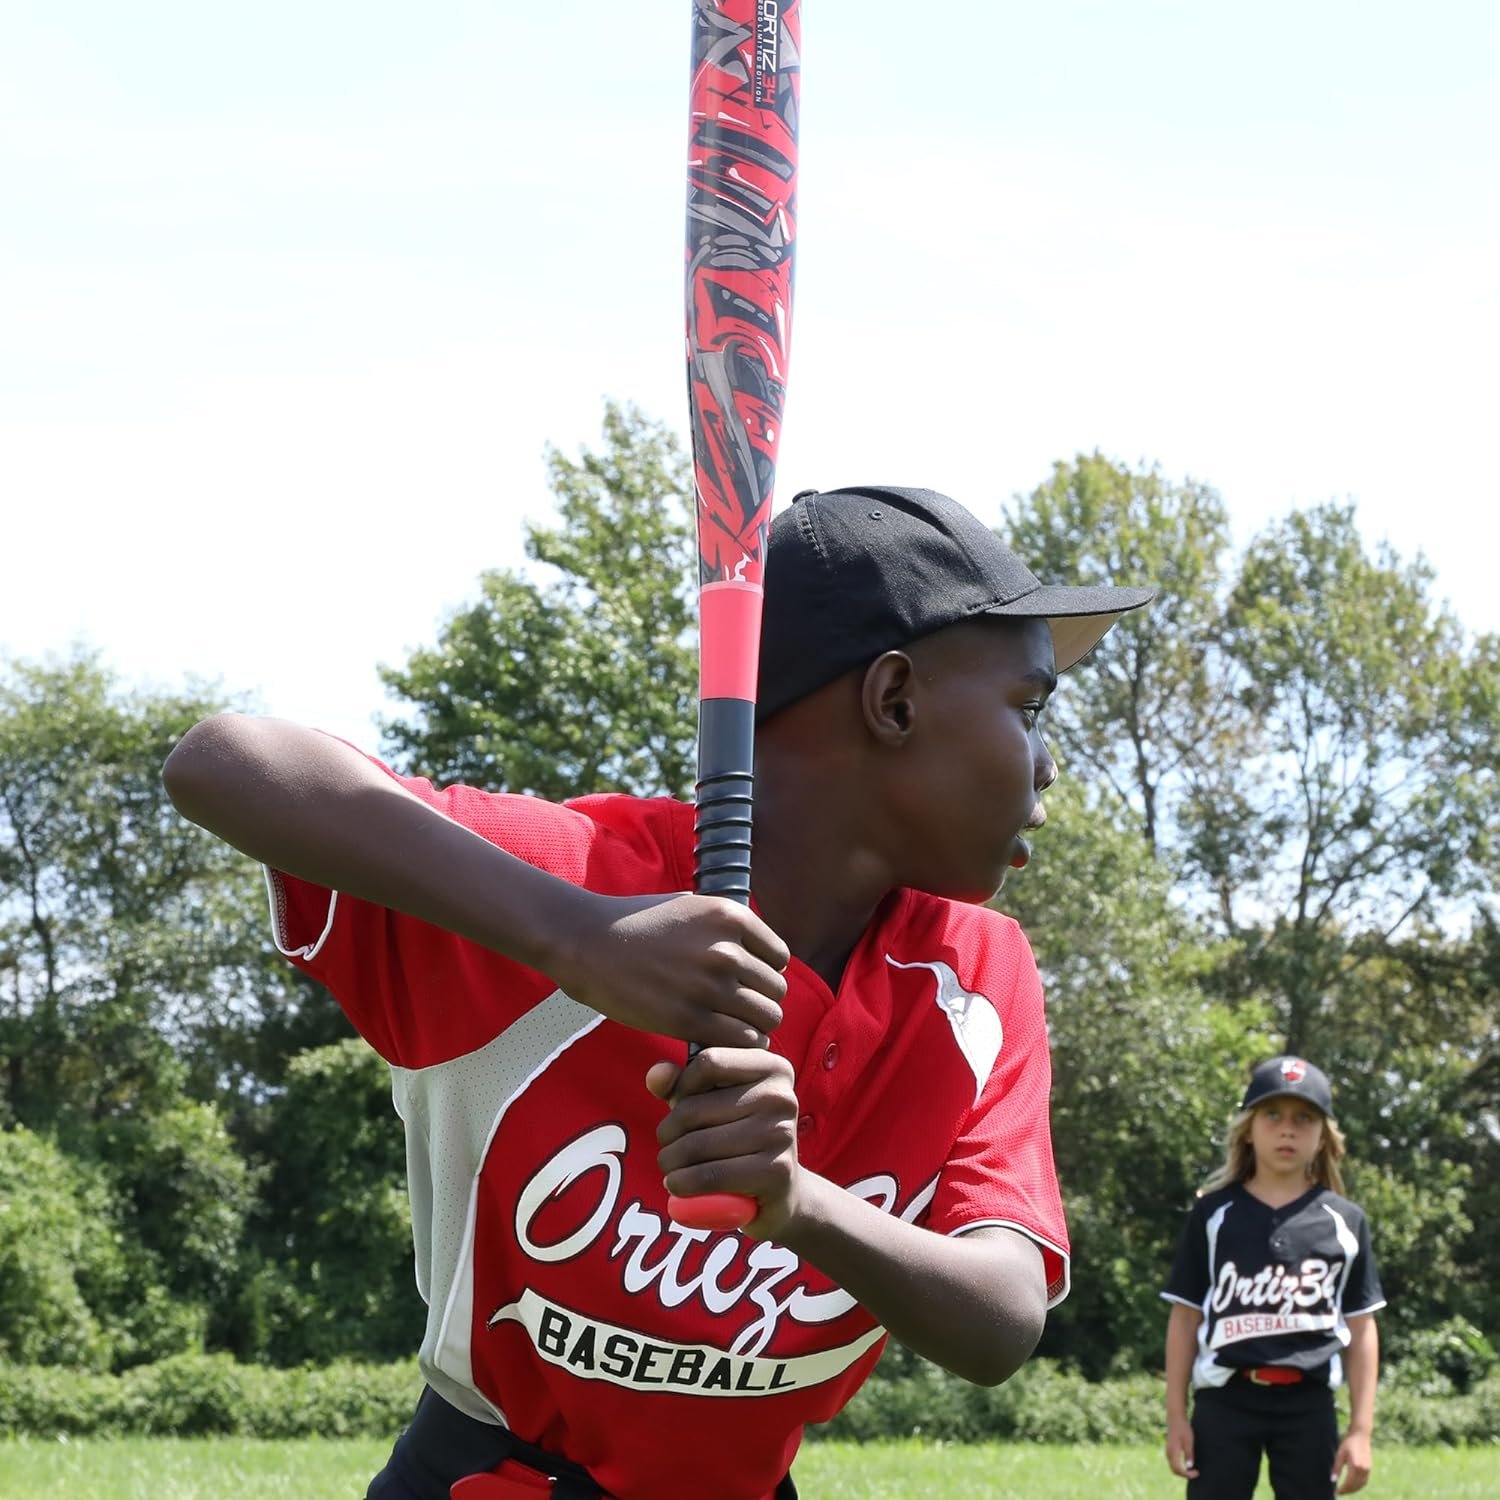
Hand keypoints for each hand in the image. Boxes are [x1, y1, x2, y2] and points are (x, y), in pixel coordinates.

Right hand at [552, 892, 788, 1045]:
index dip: (764, 972)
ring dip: (751, 1027)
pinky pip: (740, 1040)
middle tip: (734, 1010)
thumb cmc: (637, 923)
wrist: (589, 944)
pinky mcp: (689, 1019)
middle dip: (759, 1002)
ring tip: (727, 1026)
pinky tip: (715, 1040)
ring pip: (765, 1019)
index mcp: (729, 916)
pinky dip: (734, 1046)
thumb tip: (757, 945)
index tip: (743, 981)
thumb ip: (725, 923)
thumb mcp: (688, 905)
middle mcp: (726, 949)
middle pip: (776, 991)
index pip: (779, 957)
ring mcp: (708, 986)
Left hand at [647, 1047, 799, 1238]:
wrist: (781, 1191)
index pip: (708, 1062)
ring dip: (670, 1160)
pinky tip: (676, 1184)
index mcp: (772, 1067)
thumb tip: (656, 1074)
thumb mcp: (712, 1103)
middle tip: (667, 1145)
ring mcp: (781, 1133)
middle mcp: (781, 1095)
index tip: (682, 1106)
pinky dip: (682, 1183)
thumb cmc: (739, 1137)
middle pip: (694, 1108)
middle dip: (667, 1131)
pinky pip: (710, 1175)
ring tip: (670, 1165)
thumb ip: (680, 1084)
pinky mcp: (776, 1172)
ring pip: (697, 1144)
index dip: (682, 1086)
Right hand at [1164, 1414, 1196, 1478]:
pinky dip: (1179, 1466)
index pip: (1178, 1469)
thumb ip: (1189, 1454)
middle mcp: (1169, 1452)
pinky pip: (1173, 1462)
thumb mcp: (1188, 1441)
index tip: (1196, 1473)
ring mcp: (1168, 1450)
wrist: (1175, 1416)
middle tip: (1195, 1472)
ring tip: (1192, 1469)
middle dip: (1184, 1474)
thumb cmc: (1183, 1428)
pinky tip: (1186, 1463)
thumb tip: (1190, 1467)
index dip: (1188, 1474)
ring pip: (1173, 1466)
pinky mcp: (1169, 1448)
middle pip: (1174, 1470)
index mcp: (1173, 1451)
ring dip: (1182, 1470)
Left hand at [1333, 1430, 1371, 1493]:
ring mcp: (1368, 1470)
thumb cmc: (1348, 1443)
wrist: (1361, 1435)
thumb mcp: (1340, 1454)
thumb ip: (1336, 1468)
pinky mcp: (1369, 1469)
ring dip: (1353, 1489)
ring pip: (1361, 1485)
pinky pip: (1364, 1481)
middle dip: (1347, 1491)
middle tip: (1339, 1492)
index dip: (1342, 1489)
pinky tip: (1353, 1485)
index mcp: (1355, 1466)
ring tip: (1345, 1490)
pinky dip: (1358, 1485)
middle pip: (1355, 1486)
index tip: (1336, 1492)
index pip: (1349, 1483)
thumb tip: (1332, 1480)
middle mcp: (1363, 1470)